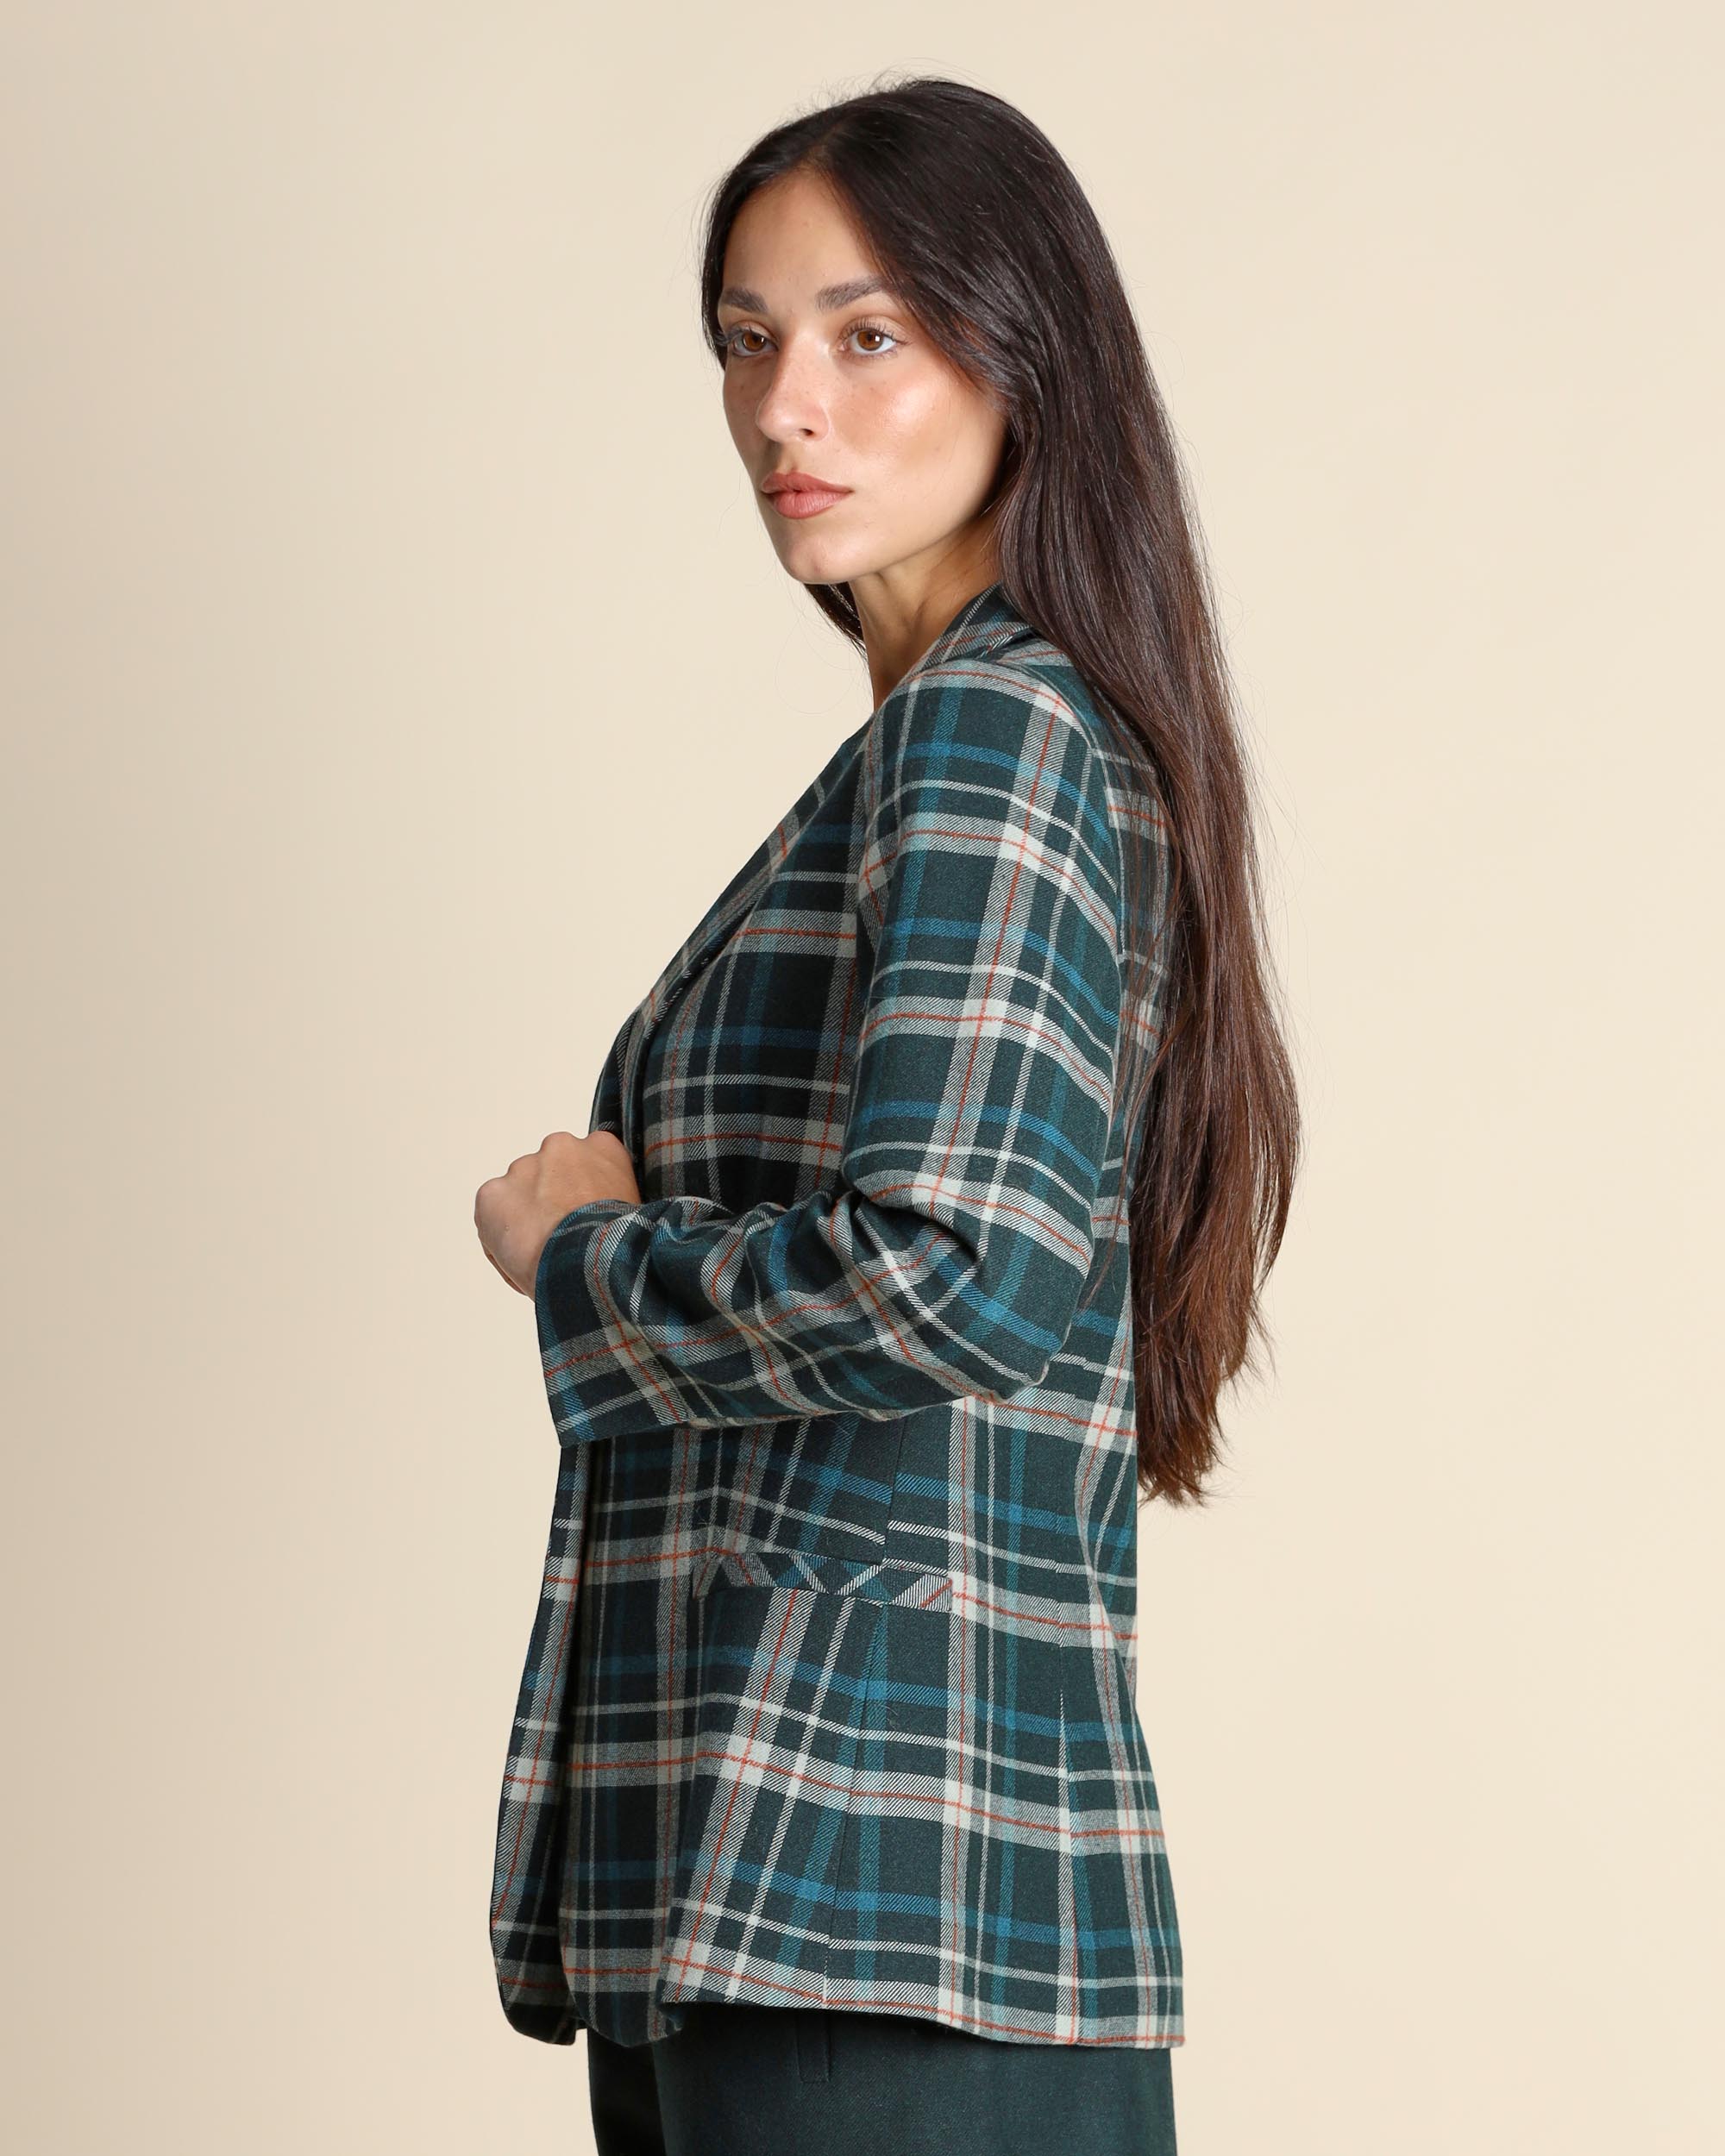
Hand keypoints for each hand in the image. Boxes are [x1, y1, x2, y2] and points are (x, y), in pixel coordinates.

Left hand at [474, 1128, 641, 1296]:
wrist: (588, 1261)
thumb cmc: (615, 1243)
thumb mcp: (634, 1208)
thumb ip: (611, 1194)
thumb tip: (600, 1210)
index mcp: (601, 1147)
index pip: (588, 1161)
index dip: (584, 1191)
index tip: (585, 1212)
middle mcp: (561, 1147)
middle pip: (548, 1173)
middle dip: (550, 1199)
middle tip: (561, 1233)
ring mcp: (523, 1167)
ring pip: (518, 1192)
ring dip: (525, 1216)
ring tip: (542, 1250)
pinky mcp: (492, 1192)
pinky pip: (493, 1215)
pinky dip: (499, 1234)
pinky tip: (521, 1255)